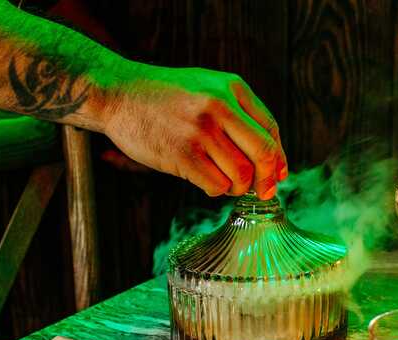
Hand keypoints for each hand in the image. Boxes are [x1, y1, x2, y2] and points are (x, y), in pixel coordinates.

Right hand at [100, 64, 286, 198]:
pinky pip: (216, 185)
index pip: (271, 129)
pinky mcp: (182, 154)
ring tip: (224, 181)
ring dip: (237, 186)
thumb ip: (240, 116)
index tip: (277, 176)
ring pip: (241, 174)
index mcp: (233, 88)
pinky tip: (206, 181)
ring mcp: (201, 130)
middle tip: (262, 192)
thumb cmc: (167, 98)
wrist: (118, 94)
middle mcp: (221, 106)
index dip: (278, 159)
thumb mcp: (209, 89)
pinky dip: (216, 190)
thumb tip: (274, 163)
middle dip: (267, 180)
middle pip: (264, 154)